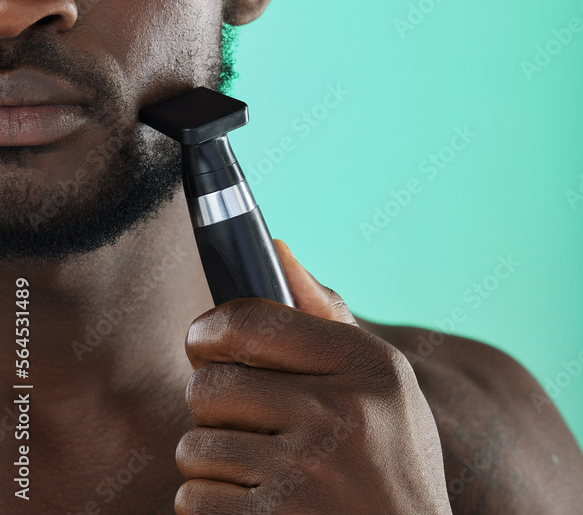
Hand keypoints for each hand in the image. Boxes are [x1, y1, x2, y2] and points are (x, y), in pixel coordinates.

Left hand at [174, 240, 452, 513]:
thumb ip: (326, 314)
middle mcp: (335, 415)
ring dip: (211, 460)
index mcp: (363, 366)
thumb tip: (277, 247)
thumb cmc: (391, 464)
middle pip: (209, 386)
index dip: (209, 329)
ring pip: (194, 446)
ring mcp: (304, 476)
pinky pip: (193, 500)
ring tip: (256, 470)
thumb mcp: (384, 382)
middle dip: (210, 404)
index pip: (250, 321)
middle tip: (238, 419)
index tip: (203, 343)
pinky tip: (255, 508)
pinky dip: (210, 507)